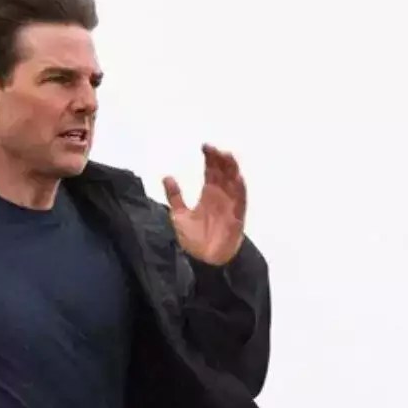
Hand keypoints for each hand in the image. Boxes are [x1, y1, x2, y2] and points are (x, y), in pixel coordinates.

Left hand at [163, 144, 246, 265]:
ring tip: (226, 155)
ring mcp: (230, 205)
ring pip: (234, 182)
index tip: (204, 146)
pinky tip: (236, 176)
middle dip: (220, 159)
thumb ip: (175, 196)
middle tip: (213, 148)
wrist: (203, 261)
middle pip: (224, 172)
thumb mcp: (179, 215)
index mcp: (209, 194)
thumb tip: (167, 176)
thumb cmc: (193, 240)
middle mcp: (221, 196)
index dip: (210, 158)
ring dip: (231, 169)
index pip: (212, 171)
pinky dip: (239, 188)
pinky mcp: (237, 216)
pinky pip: (241, 199)